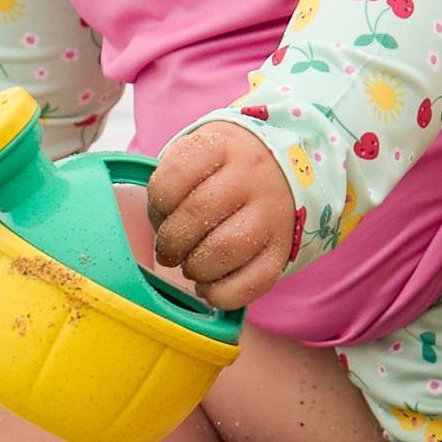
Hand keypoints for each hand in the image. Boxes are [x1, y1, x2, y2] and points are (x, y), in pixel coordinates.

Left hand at [145, 122, 297, 311]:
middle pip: (198, 214)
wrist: (283, 168)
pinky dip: (222, 294)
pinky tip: (209, 287)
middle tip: (168, 251)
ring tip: (191, 266)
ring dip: (196, 268)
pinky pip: (254, 282)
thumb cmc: (224, 169)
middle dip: (171, 242)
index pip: (175, 175)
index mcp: (222, 147)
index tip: (161, 211)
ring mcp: (271, 213)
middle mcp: (251, 176)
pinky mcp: (283, 249)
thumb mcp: (199, 155)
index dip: (158, 202)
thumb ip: (172, 185)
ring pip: (225, 249)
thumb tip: (159, 233)